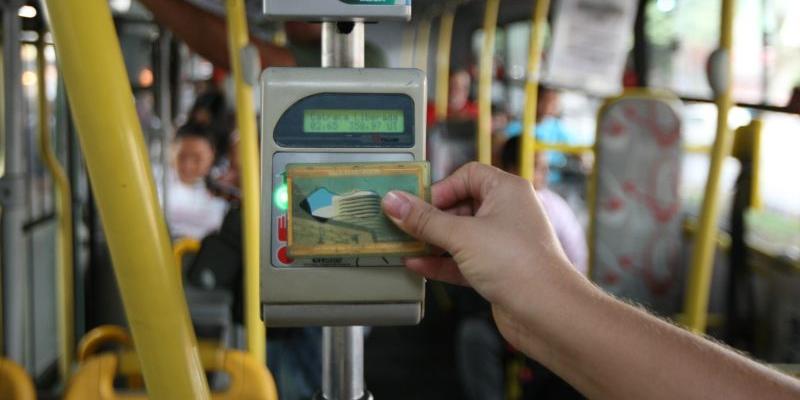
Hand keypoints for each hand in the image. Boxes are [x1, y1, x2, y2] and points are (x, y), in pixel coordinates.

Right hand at [381, 162, 584, 319]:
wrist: (547, 312)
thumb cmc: (520, 265)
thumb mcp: (461, 236)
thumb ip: (424, 220)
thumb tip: (395, 201)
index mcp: (507, 191)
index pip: (467, 175)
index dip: (441, 188)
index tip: (416, 203)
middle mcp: (508, 212)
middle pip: (460, 205)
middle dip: (431, 218)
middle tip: (404, 225)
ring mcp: (503, 243)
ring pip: (460, 235)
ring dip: (433, 241)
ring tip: (405, 246)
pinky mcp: (497, 269)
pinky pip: (463, 259)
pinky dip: (442, 262)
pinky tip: (419, 266)